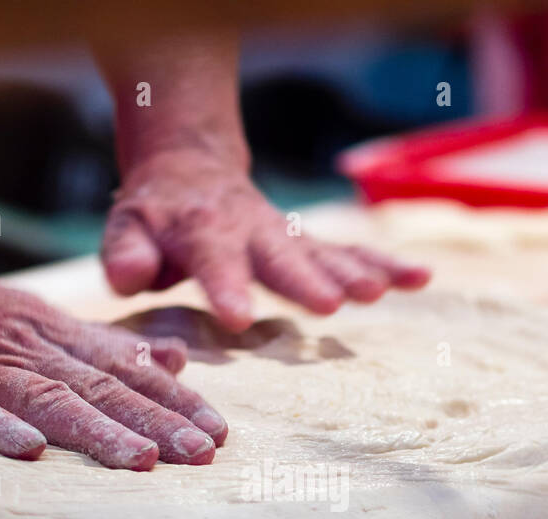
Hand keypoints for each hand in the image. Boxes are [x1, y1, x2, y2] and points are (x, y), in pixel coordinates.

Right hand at [0, 249, 226, 468]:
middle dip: (157, 421)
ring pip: (48, 399)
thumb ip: (105, 344)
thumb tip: (176, 359)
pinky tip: (27, 452)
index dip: (176, 401)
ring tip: (143, 461)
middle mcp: (29, 349)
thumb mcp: (39, 317)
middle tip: (204, 454)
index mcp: (55, 336)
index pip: (127, 371)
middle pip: (101, 388)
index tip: (222, 431)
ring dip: (97, 432)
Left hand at [101, 148, 430, 332]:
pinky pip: (351, 252)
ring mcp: (286, 237)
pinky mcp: (310, 246)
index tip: (238, 317)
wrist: (191, 171)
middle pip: (281, 257)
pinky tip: (421, 278)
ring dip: (354, 271)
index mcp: (202, 230)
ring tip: (380, 292)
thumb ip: (126, 253)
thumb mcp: (126, 227)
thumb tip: (130, 276)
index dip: (226, 287)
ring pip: (324, 252)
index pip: (213, 260)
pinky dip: (386, 263)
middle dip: (306, 280)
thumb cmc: (154, 216)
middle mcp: (252, 230)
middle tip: (332, 305)